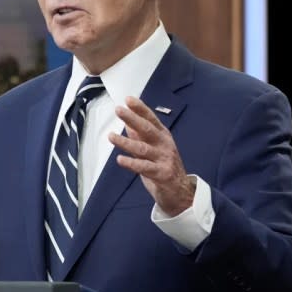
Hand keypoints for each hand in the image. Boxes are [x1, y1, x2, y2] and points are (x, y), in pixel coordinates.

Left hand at [109, 96, 195, 215]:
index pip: (151, 119)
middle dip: (133, 118)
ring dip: (126, 141)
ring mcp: (164, 159)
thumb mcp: (153, 148)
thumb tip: (128, 122)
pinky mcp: (162, 174)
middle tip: (119, 110)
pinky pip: (144, 167)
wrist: (180, 192)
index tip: (128, 99)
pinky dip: (131, 163)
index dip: (140, 109)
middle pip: (147, 129)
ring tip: (111, 136)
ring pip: (143, 148)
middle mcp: (165, 145)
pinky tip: (120, 159)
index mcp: (163, 136)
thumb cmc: (163, 167)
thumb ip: (141, 136)